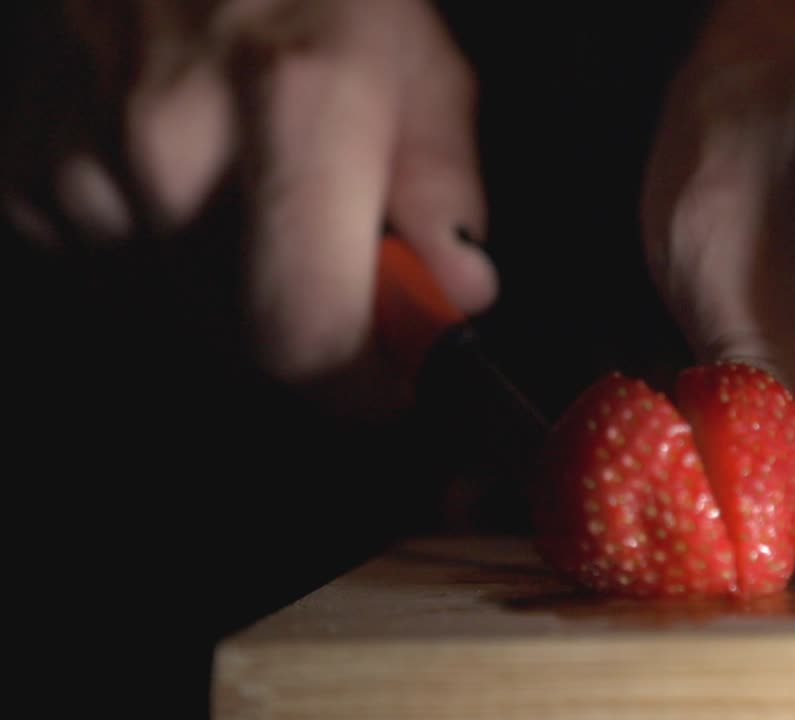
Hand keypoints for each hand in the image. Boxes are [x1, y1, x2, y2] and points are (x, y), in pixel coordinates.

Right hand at [2, 0, 494, 415]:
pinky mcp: (27, 175)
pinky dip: (159, 249)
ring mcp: (85, 163)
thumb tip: (456, 293)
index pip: (305, 334)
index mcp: (298, 107)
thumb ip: (442, 185)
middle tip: (328, 249)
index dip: (357, 384)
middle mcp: (174, 145)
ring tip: (247, 180)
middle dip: (304, 322)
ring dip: (230, 282)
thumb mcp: (417, 58)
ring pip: (181, 310)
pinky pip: (112, 271)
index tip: (388, 376)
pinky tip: (179, 174)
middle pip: (244, 340)